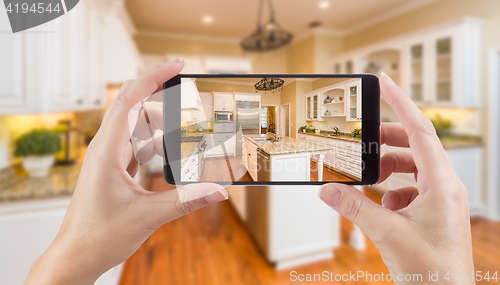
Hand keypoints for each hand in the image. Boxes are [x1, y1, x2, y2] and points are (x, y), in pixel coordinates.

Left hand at [25, 59, 227, 284]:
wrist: (76, 257)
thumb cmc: (98, 236)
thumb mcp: (147, 216)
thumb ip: (186, 201)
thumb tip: (219, 190)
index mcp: (106, 150)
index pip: (129, 100)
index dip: (153, 78)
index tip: (176, 65)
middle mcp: (105, 149)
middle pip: (134, 108)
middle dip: (162, 98)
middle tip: (189, 95)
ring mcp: (109, 159)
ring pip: (137, 129)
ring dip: (161, 127)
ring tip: (186, 131)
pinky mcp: (114, 171)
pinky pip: (137, 147)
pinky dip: (155, 145)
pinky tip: (171, 153)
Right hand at [319, 73, 473, 283]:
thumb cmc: (432, 272)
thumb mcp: (387, 234)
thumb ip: (354, 207)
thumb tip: (327, 189)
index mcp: (442, 185)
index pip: (421, 131)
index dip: (401, 103)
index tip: (384, 83)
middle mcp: (446, 187)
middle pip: (415, 146)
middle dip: (387, 141)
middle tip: (364, 140)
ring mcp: (442, 200)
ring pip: (413, 168)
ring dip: (389, 168)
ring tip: (369, 177)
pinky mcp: (434, 212)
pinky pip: (412, 188)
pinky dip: (393, 190)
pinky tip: (383, 206)